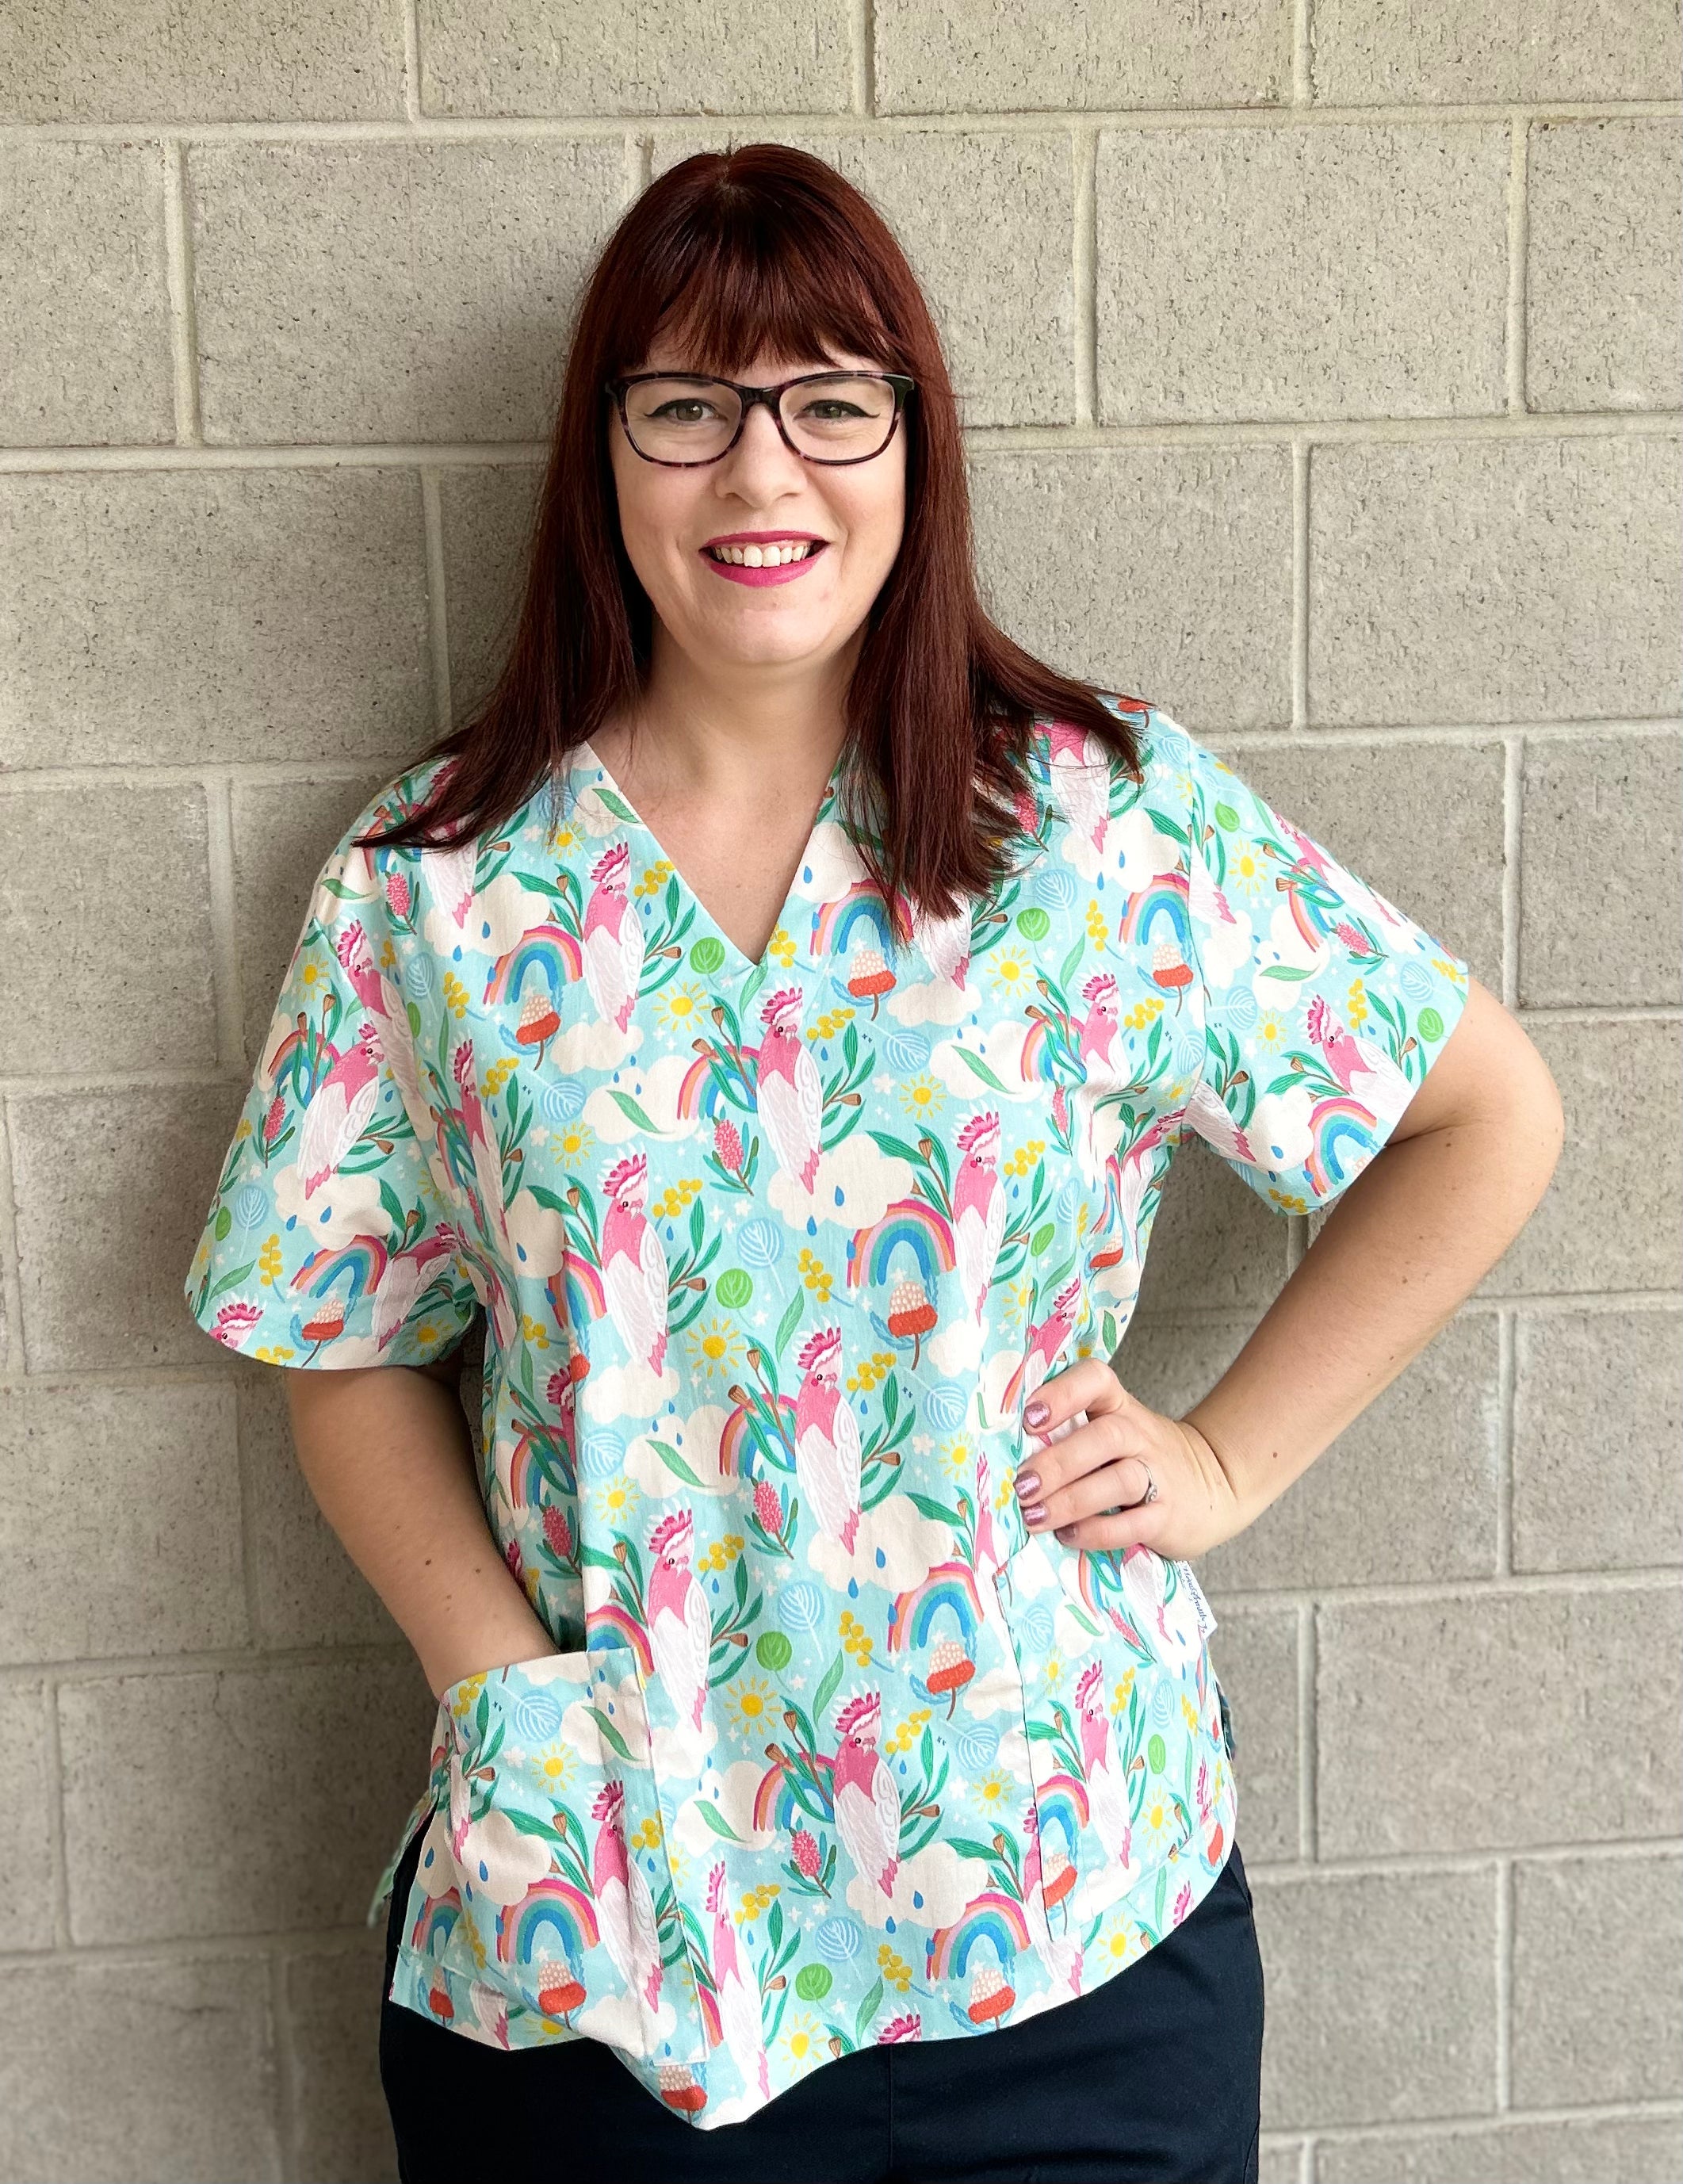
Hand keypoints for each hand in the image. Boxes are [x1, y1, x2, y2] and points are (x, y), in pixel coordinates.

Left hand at [1016, 1358, 1245, 1559]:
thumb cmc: (1138, 1458)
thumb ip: (1068, 1435)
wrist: (1214, 1484)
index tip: (1030, 1418)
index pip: (1097, 1380)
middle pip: (1104, 1437)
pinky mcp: (1167, 1516)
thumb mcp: (1112, 1432)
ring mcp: (1157, 1475)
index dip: (1063, 1394)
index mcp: (1118, 1407)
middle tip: (1021, 1485)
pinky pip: (1133, 1523)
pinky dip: (1098, 1532)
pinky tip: (1068, 1536)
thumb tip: (1001, 1456)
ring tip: (1034, 1516)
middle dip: (1057, 1462)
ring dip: (1071, 1500)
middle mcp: (1139, 1435)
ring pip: (1118, 1480)